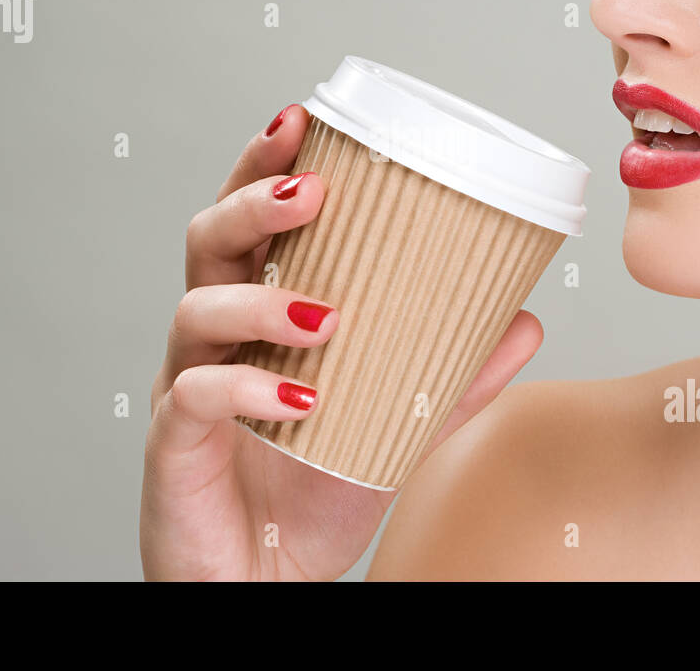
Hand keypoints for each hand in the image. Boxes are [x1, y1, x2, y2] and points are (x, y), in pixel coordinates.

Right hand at [139, 102, 545, 579]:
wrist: (264, 579)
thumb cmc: (313, 487)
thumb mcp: (396, 420)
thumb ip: (455, 374)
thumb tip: (526, 319)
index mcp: (257, 314)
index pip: (250, 220)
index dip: (264, 163)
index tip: (303, 119)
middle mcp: (212, 338)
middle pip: (208, 241)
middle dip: (253, 201)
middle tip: (312, 191)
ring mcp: (186, 387)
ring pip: (195, 310)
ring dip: (261, 302)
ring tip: (326, 315)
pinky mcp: (173, 445)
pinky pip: (194, 399)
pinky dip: (245, 389)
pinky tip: (298, 396)